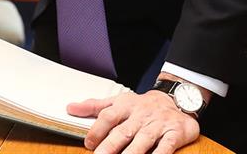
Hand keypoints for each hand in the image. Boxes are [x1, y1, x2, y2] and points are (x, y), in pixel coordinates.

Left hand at [69, 88, 199, 153]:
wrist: (176, 100)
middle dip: (110, 146)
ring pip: (142, 141)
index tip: (88, 143)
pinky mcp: (174, 133)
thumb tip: (70, 108)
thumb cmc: (142, 105)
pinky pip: (166, 147)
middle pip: (123, 132)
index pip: (108, 117)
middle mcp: (140, 115)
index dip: (97, 130)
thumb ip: (94, 106)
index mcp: (125, 106)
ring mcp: (157, 125)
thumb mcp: (118, 101)